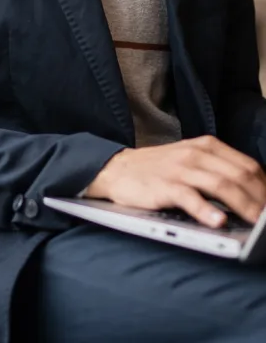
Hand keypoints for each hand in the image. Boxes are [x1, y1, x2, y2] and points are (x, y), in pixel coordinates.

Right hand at [86, 136, 265, 228]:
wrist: (118, 169)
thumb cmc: (160, 169)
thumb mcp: (192, 160)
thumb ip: (218, 170)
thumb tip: (253, 193)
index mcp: (207, 146)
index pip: (247, 165)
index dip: (265, 187)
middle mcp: (196, 154)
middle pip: (239, 175)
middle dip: (260, 199)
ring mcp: (180, 169)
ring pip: (221, 185)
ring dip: (243, 206)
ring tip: (256, 223)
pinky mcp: (164, 186)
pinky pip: (189, 198)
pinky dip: (206, 211)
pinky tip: (218, 222)